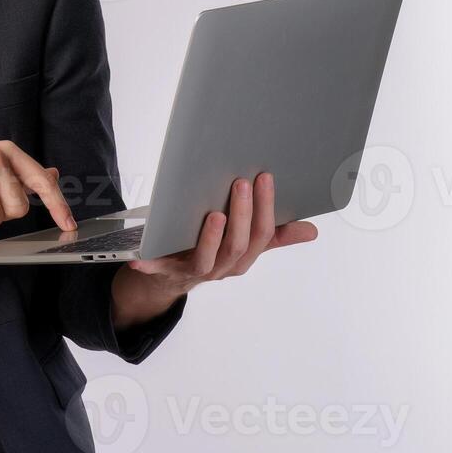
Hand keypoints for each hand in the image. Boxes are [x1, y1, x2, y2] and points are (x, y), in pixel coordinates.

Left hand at [112, 173, 317, 327]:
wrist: (170, 275)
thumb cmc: (211, 248)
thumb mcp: (244, 242)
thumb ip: (275, 235)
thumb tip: (311, 230)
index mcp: (242, 258)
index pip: (262, 237)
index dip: (266, 209)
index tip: (265, 178)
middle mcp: (221, 267)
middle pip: (237, 246)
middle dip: (242, 215)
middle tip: (241, 183)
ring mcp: (192, 270)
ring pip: (207, 259)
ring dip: (212, 238)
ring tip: (215, 214)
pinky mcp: (162, 270)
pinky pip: (157, 268)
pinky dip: (149, 262)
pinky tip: (140, 255)